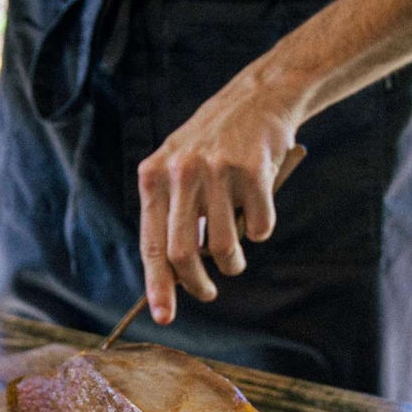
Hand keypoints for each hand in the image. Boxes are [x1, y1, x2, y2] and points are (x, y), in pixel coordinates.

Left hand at [136, 79, 302, 323]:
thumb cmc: (215, 143)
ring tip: (235, 255)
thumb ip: (171, 213)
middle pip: (182, 253)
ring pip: (223, 247)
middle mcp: (180, 172)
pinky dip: (261, 230)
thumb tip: (173, 275)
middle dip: (196, 285)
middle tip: (208, 294)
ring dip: (233, 263)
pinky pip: (259, 227)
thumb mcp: (178, 168)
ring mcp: (217, 170)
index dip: (157, 285)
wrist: (259, 96)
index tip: (163, 315)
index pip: (150, 243)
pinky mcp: (253, 170)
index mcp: (154, 176)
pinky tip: (259, 208)